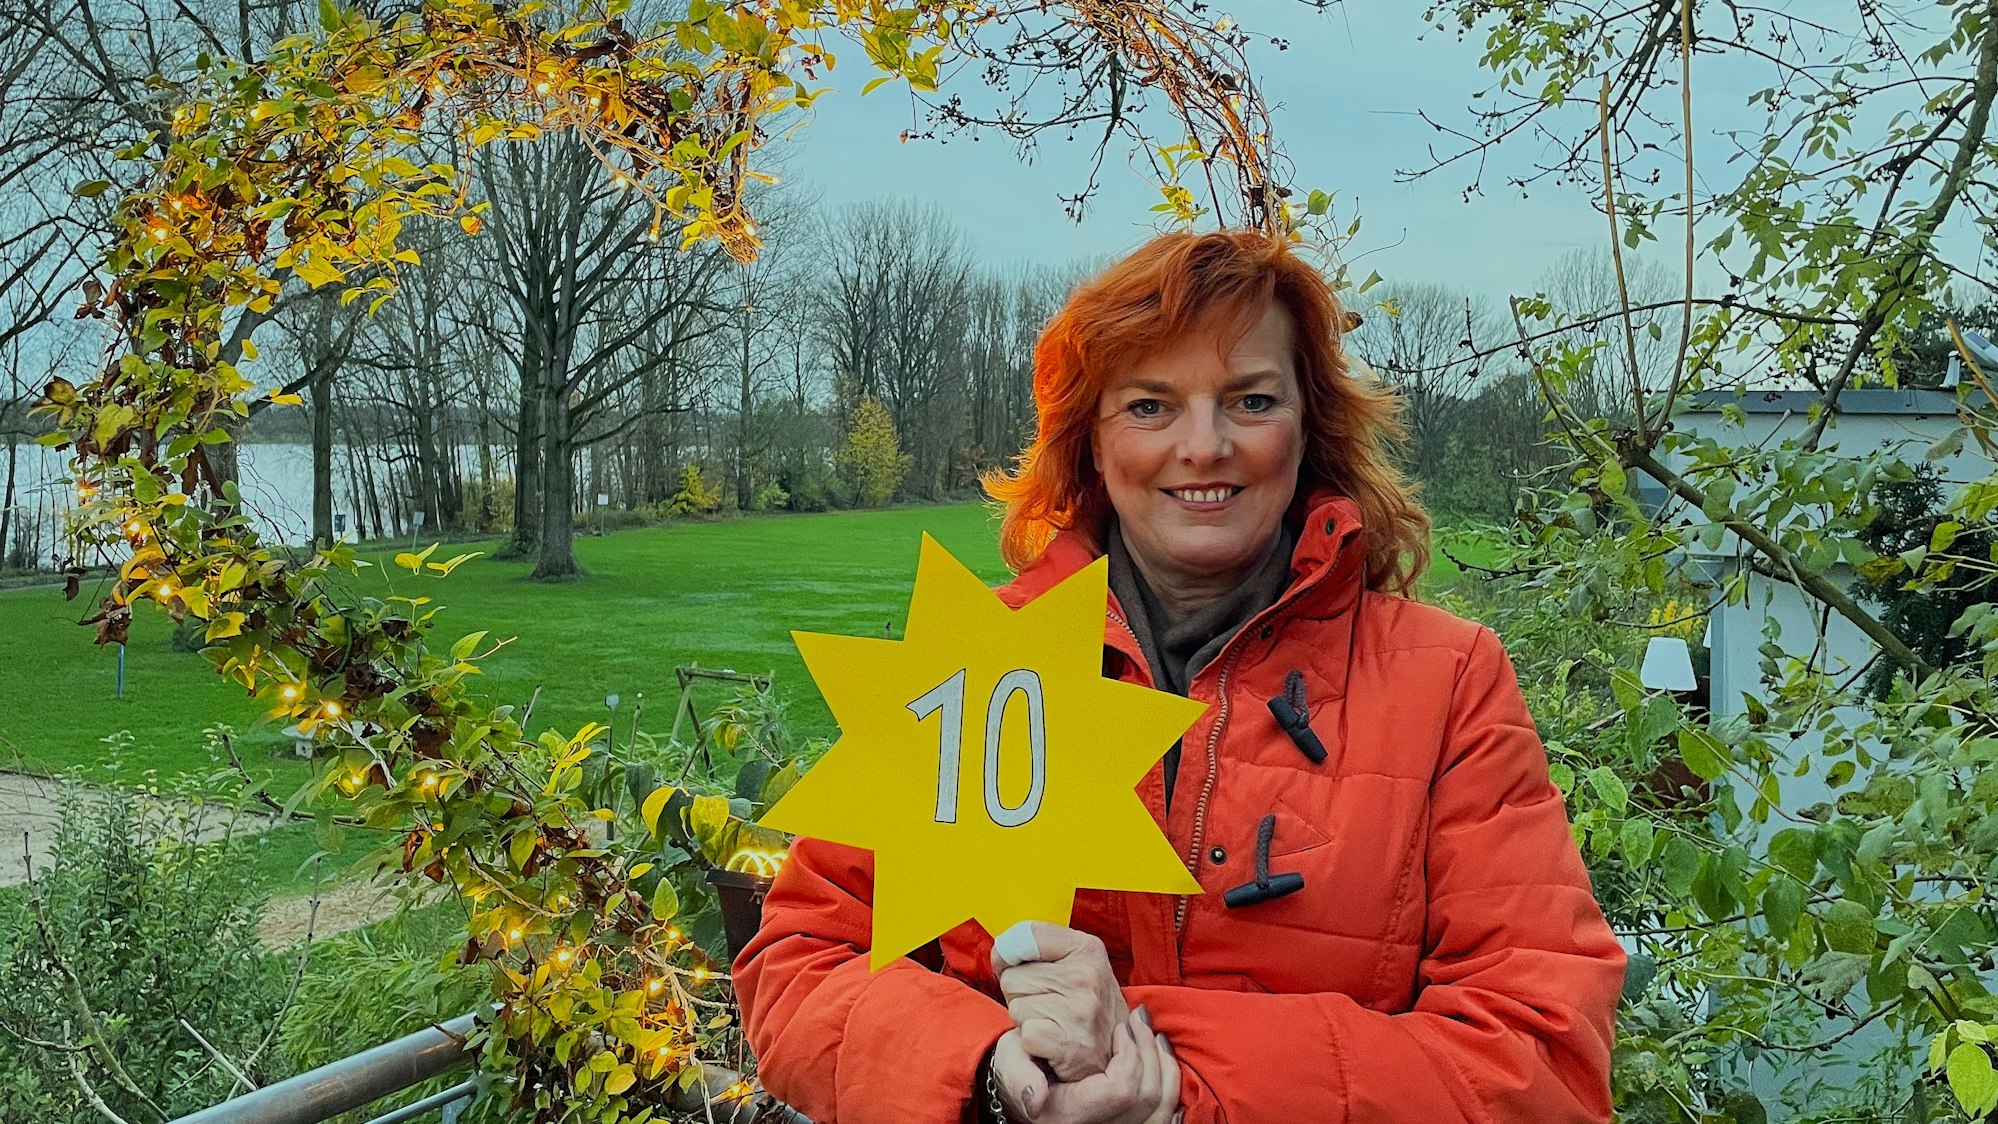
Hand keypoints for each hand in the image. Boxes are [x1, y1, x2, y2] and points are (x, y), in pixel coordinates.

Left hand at [991, 923, 1128, 1079]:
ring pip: (1015, 1007)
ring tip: (1053, 1023)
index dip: (1015, 956)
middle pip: (1012, 977)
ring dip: (1027, 1019)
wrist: (1116, 1056)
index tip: (1029, 970)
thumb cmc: (1084, 1004)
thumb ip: (1036, 947)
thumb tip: (1000, 954)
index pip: (1026, 935)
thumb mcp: (1075, 963)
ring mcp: (1081, 1010)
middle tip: (1049, 1005)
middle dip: (1022, 994)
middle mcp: (1087, 975)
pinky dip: (1032, 1043)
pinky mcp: (1070, 1044)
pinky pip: (1025, 1035)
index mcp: (1088, 949)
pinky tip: (1053, 1042)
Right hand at [991, 1008, 1179, 1123]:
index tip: (1120, 1028)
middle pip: (1149, 1098)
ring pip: (1161, 1107)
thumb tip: (1035, 1099)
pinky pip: (1163, 1111)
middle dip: (1150, 1052)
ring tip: (1152, 1033)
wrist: (1024, 1084)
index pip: (1122, 1090)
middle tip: (1138, 1020)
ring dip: (1164, 1064)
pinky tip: (1159, 1054)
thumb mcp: (1011, 1065)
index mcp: (1072, 1116)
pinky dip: (1168, 1081)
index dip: (1130, 1057)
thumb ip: (1020, 1078)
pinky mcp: (1127, 1120)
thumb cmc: (1019, 1068)